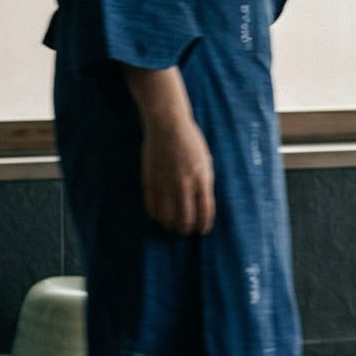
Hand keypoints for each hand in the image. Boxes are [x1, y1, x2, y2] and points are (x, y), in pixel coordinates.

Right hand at [122, 66, 214, 235]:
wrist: (167, 124)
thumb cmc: (191, 142)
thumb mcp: (206, 161)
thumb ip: (204, 183)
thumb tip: (202, 205)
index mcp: (202, 178)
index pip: (205, 211)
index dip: (203, 225)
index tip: (202, 231)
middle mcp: (184, 183)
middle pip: (185, 218)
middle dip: (186, 229)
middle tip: (186, 231)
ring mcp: (165, 182)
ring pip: (167, 216)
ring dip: (170, 224)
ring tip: (172, 225)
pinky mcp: (150, 180)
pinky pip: (152, 206)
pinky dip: (155, 215)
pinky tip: (159, 216)